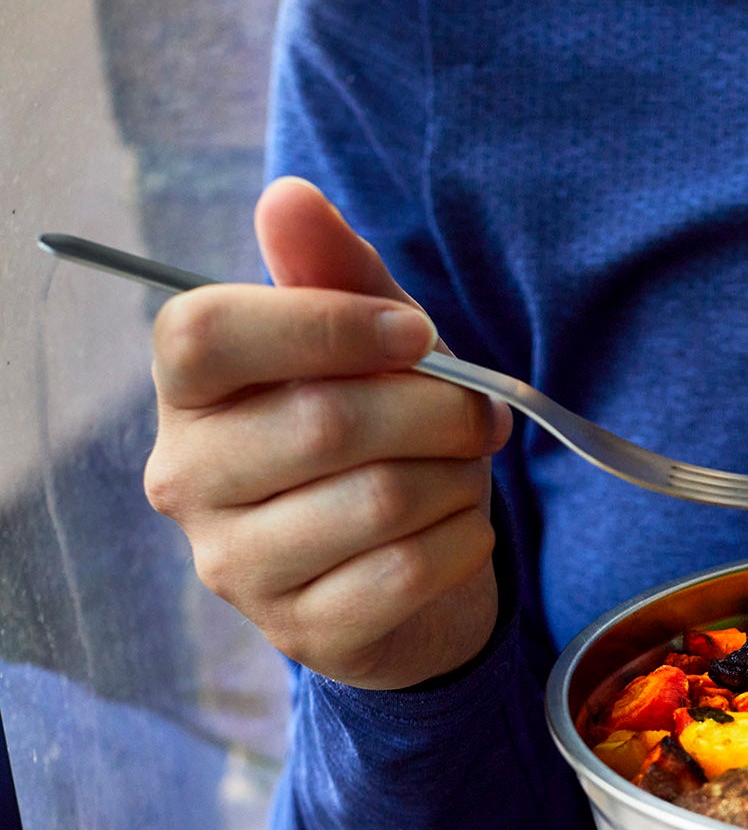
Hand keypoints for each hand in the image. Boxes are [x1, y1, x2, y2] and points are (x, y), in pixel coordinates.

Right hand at [145, 176, 509, 689]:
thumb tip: (289, 195)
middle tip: (479, 414)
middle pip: (322, 420)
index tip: (416, 333)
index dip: (327, 324)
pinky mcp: (302, 633)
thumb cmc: (383, 441)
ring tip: (464, 472)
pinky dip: (464, 542)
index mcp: (188, 391)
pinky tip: (462, 531)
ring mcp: (236, 566)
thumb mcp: (371, 348)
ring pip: (377, 500)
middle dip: (434, 410)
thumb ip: (337, 273)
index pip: (209, 333)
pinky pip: (408, 571)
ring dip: (455, 478)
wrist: (408, 581)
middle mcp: (186, 479)